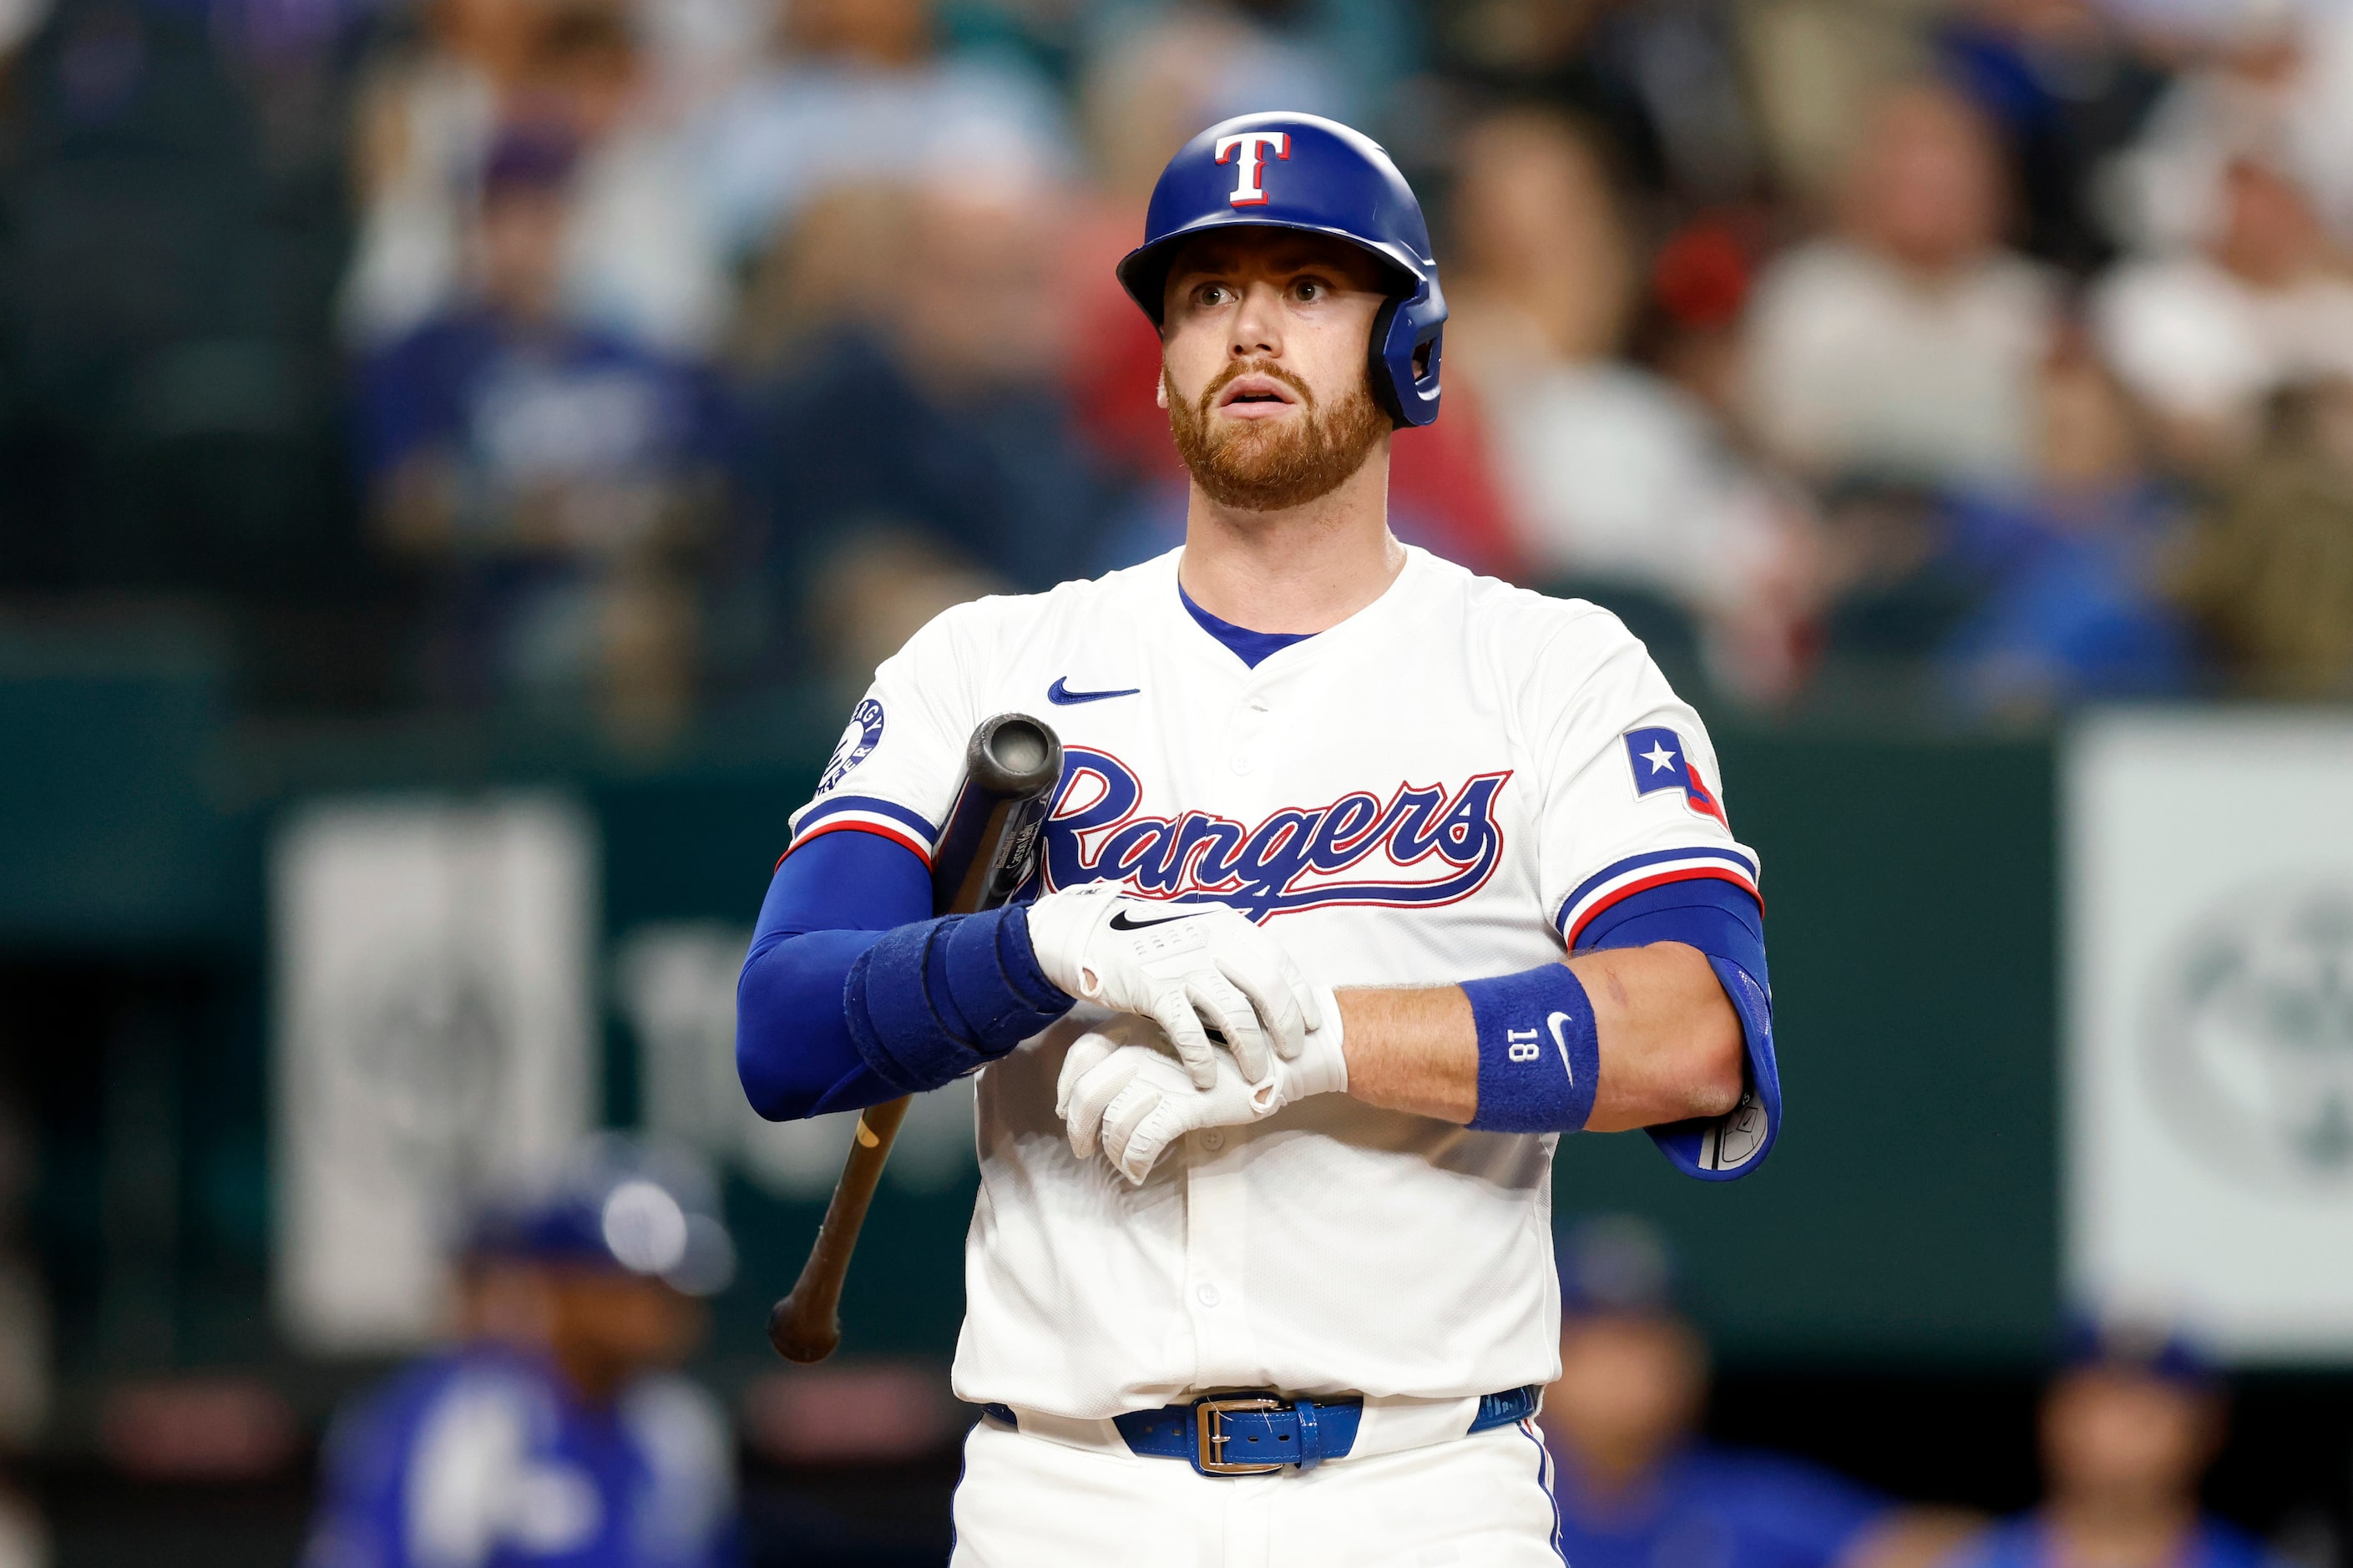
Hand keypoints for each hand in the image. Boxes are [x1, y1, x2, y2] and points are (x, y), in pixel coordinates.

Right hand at [1024, 886, 1322, 1087]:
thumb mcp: (1198, 937)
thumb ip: (1231, 958)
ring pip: (1233, 1013)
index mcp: (1227, 925)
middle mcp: (1210, 939)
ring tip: (1257, 1077)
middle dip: (1285, 1027)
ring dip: (1250, 1051)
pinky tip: (1208, 1080)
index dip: (1299, 996)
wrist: (1092, 935)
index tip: (1312, 1026)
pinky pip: (1188, 1030)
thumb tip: (1269, 993)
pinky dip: (1202, 1059)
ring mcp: (1182, 963)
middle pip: (1266, 987)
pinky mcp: (1153, 987)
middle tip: (1291, 1057)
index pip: (1279, 961)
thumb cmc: (1152, 945)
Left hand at [1055, 1007, 1347, 1183]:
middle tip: (1083, 1149)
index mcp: (1143, 1026)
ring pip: (1113, 1122)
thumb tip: (1114, 1086)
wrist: (1287, 1053)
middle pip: (1087, 1091)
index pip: (1084, 1053)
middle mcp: (1147, 1048)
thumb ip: (1152, 1052)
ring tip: (1124, 1164)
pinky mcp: (1188, 1103)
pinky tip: (1142, 1171)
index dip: (1068, 1084)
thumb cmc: (1235, 1051)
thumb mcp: (1186, 1042)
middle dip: (1079, 1127)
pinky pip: (1144, 1141)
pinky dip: (1135, 1161)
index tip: (1067, 1109)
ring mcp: (1167, 1076)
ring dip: (1112, 1151)